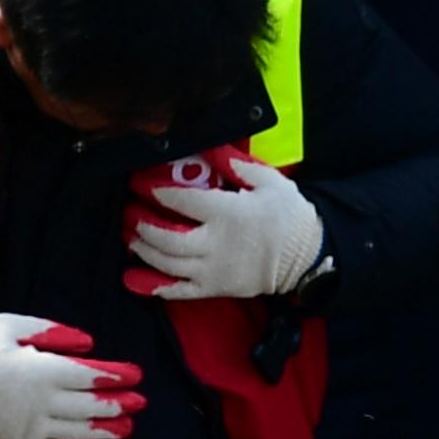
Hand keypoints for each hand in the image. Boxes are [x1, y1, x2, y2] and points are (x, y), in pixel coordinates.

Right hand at [0, 313, 140, 438]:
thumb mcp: (13, 325)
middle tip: (139, 403)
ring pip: (80, 430)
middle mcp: (44, 402)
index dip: (118, 376)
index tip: (135, 375)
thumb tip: (87, 345)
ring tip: (126, 428)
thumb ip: (53, 332)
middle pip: (92, 405)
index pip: (93, 375)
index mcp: (44, 370)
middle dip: (120, 404)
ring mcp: (32, 426)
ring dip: (107, 429)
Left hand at [126, 155, 323, 300]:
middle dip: (143, 226)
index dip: (157, 192)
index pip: (183, 201)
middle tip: (131, 215)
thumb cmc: (288, 216)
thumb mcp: (269, 182)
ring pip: (168, 264)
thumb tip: (211, 147)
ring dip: (144, 251)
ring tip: (133, 238)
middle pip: (167, 238)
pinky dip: (155, 286)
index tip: (141, 185)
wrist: (307, 256)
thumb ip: (237, 164)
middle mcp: (216, 244)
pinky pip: (179, 291)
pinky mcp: (215, 288)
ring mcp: (214, 270)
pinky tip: (137, 278)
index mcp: (229, 214)